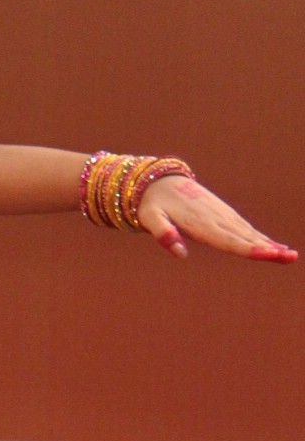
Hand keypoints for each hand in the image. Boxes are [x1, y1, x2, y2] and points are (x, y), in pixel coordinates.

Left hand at [138, 176, 296, 263]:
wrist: (161, 183)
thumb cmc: (154, 205)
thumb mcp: (150, 218)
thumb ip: (163, 234)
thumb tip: (180, 252)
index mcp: (201, 224)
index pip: (229, 240)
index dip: (249, 248)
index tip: (268, 254)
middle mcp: (217, 219)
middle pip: (246, 238)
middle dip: (268, 248)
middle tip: (290, 257)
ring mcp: (223, 216)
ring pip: (250, 234)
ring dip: (270, 244)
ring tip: (289, 255)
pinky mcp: (224, 216)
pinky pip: (245, 230)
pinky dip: (261, 239)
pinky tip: (274, 248)